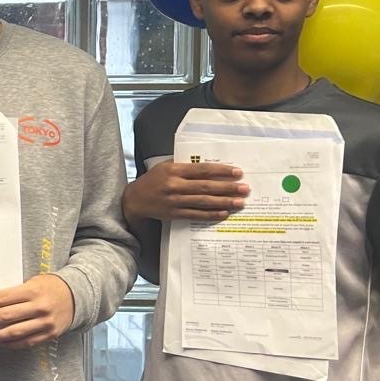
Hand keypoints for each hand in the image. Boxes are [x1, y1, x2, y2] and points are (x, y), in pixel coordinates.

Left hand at [0, 275, 75, 347]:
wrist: (77, 296)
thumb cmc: (50, 287)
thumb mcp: (33, 282)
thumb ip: (15, 293)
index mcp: (32, 291)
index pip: (3, 298)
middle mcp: (39, 307)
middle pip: (6, 316)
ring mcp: (45, 322)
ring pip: (15, 332)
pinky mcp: (49, 334)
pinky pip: (27, 342)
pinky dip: (12, 343)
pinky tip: (1, 342)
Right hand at [123, 162, 247, 223]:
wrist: (135, 199)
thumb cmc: (152, 180)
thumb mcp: (165, 166)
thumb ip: (184, 166)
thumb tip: (210, 167)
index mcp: (174, 170)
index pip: (202, 170)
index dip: (221, 171)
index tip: (237, 172)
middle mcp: (175, 185)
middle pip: (206, 186)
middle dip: (228, 187)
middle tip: (244, 188)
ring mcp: (175, 201)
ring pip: (204, 201)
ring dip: (224, 202)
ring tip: (240, 202)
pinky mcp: (174, 214)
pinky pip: (196, 214)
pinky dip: (211, 214)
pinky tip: (224, 213)